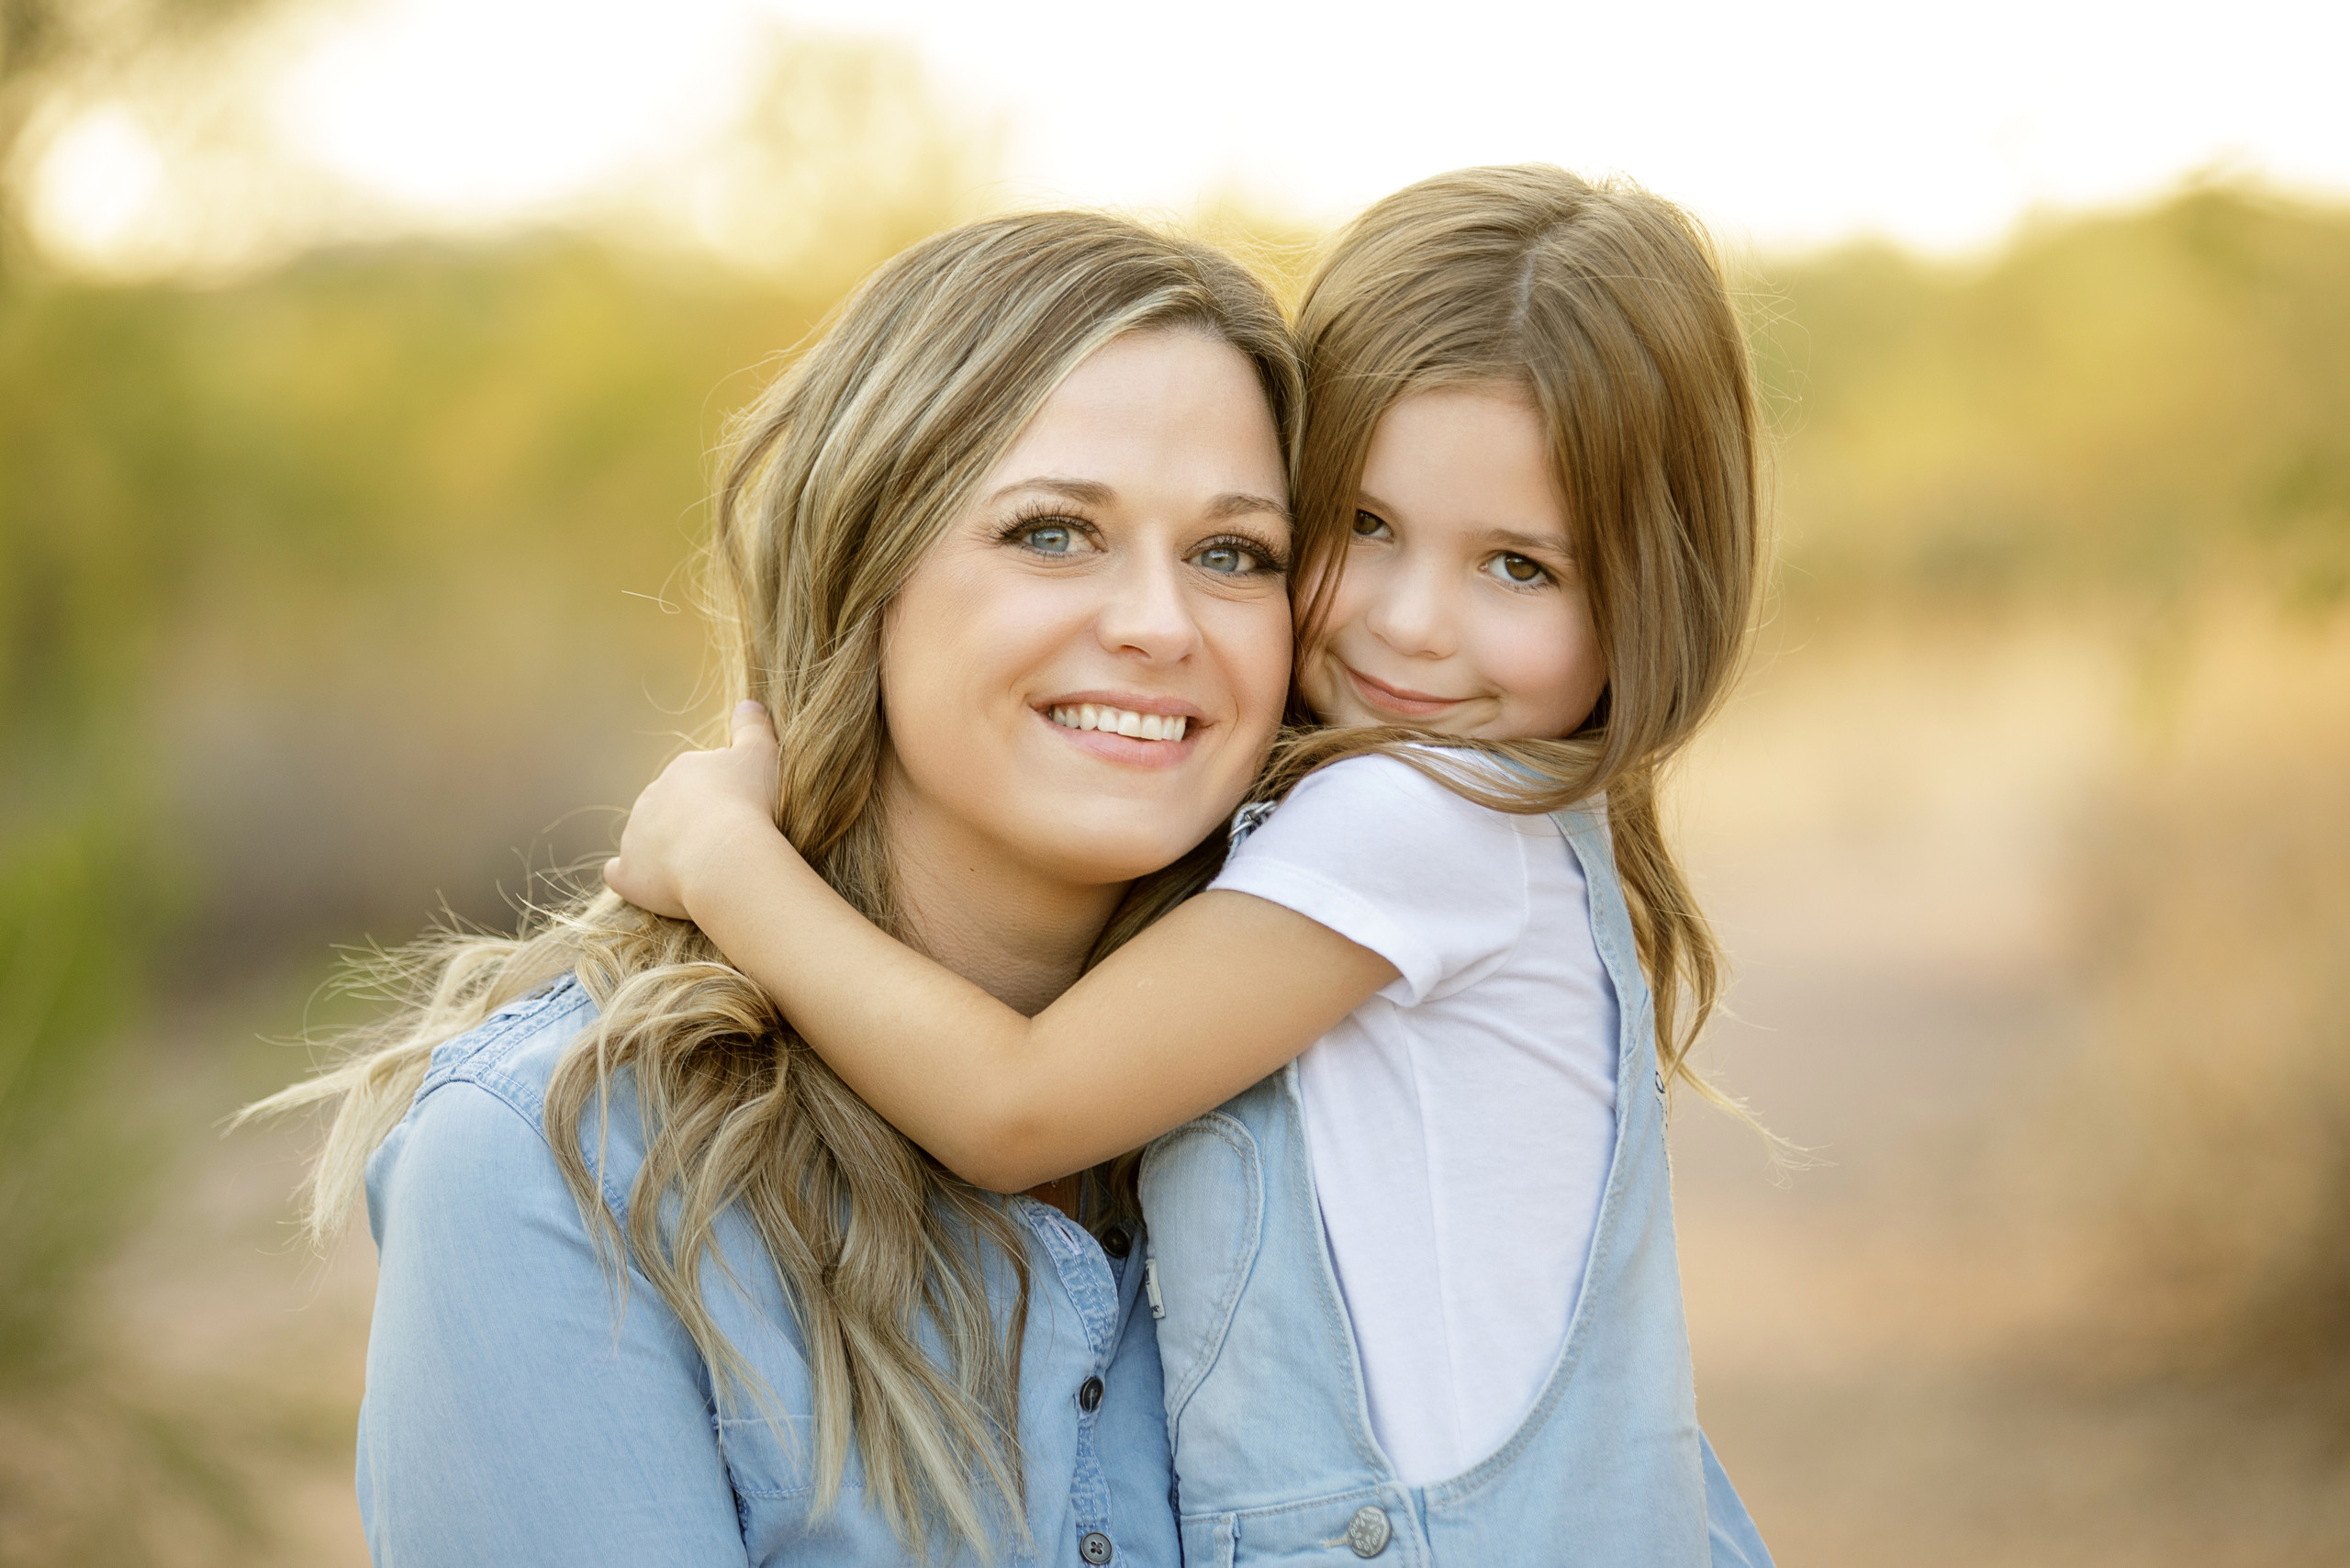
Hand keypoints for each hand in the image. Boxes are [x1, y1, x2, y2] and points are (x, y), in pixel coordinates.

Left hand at [604, 701, 782, 919]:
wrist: (727, 856)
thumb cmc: (750, 803)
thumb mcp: (762, 754)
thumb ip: (753, 727)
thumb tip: (747, 703)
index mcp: (682, 770)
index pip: (696, 782)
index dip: (719, 799)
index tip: (741, 816)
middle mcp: (651, 797)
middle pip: (668, 809)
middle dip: (688, 823)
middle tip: (722, 844)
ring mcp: (635, 837)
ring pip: (645, 839)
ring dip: (663, 850)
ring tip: (699, 869)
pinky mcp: (629, 874)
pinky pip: (622, 873)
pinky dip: (632, 876)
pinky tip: (648, 884)